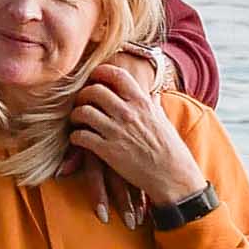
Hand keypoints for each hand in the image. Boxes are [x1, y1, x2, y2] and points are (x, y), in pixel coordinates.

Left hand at [69, 54, 206, 205]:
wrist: (173, 176)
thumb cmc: (170, 149)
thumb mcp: (163, 120)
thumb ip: (153, 105)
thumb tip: (153, 93)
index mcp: (142, 103)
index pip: (117, 75)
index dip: (100, 72)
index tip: (94, 77)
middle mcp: (128, 113)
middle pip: (95, 91)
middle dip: (83, 95)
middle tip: (82, 102)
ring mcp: (117, 132)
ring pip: (84, 112)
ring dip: (76, 115)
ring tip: (77, 121)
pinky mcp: (108, 151)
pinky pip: (81, 136)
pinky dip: (75, 136)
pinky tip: (78, 139)